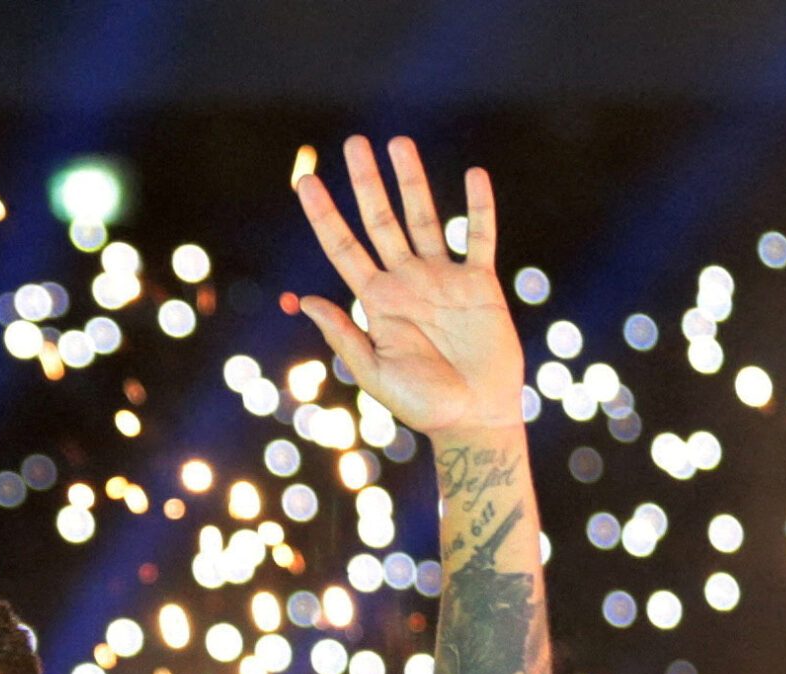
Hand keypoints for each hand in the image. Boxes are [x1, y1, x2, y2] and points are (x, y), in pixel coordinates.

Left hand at [292, 136, 523, 438]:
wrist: (473, 418)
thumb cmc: (422, 405)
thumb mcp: (375, 373)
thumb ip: (343, 336)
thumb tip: (306, 300)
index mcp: (376, 302)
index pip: (343, 248)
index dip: (324, 215)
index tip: (305, 182)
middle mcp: (406, 282)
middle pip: (381, 221)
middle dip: (366, 183)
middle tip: (353, 144)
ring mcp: (443, 279)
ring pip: (424, 217)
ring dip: (412, 181)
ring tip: (398, 143)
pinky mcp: (480, 284)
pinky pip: (479, 238)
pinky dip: (478, 208)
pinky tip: (474, 175)